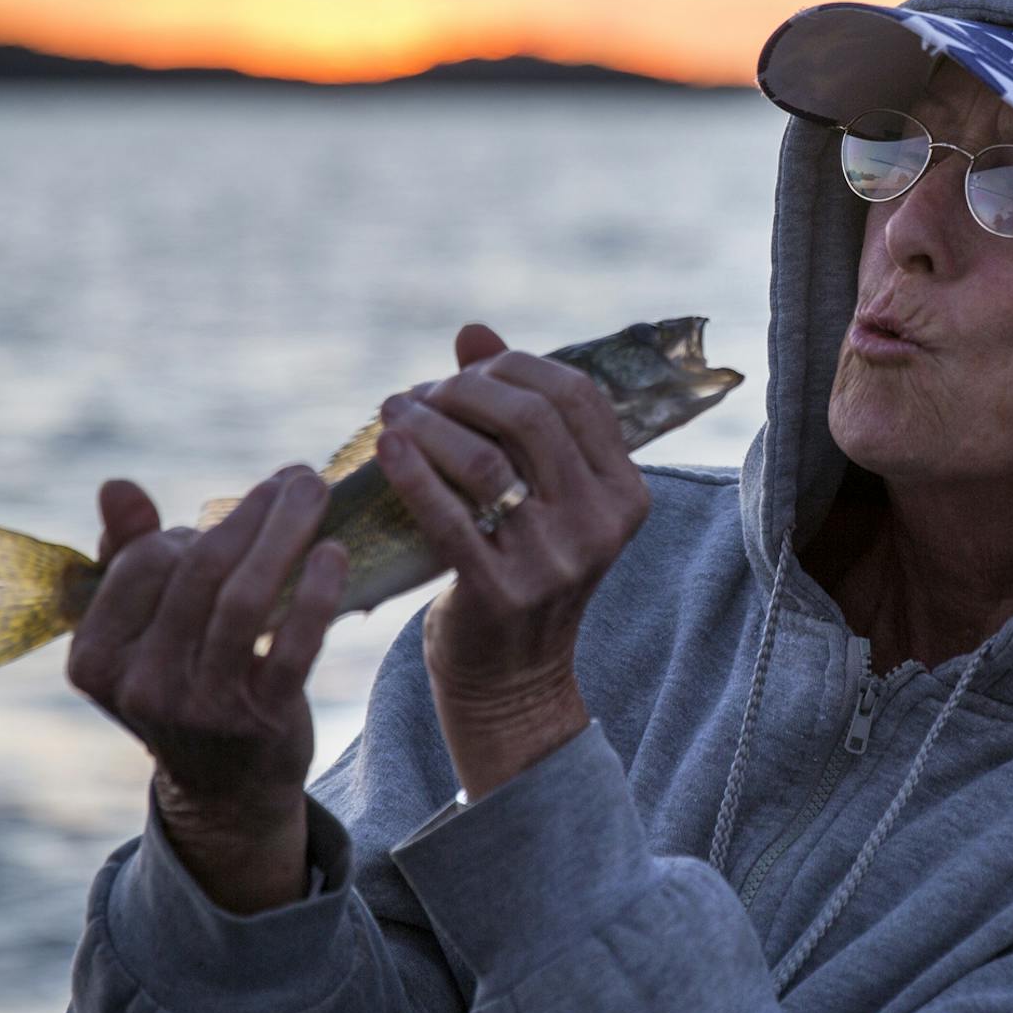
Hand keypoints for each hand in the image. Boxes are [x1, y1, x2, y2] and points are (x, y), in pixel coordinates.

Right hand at [66, 465, 348, 912]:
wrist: (227, 787)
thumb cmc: (183, 680)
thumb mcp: (142, 629)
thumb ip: (125, 553)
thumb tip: (116, 485)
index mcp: (96, 658)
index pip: (144, 563)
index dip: (189, 532)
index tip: (227, 523)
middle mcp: (141, 685)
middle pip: (199, 571)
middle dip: (252, 513)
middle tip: (295, 477)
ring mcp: (200, 706)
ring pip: (245, 598)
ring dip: (286, 534)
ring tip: (314, 493)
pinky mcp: (261, 719)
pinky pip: (293, 643)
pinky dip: (317, 592)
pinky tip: (335, 552)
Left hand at [374, 323, 649, 797]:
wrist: (511, 681)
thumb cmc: (520, 567)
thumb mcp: (539, 492)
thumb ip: (515, 411)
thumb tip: (473, 330)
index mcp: (626, 492)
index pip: (575, 394)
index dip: (513, 366)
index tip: (464, 371)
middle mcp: (601, 524)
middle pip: (531, 416)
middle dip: (465, 389)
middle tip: (420, 392)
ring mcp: (556, 561)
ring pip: (485, 459)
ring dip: (429, 422)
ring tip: (393, 413)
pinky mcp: (503, 593)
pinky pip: (448, 514)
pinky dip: (412, 470)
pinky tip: (385, 447)